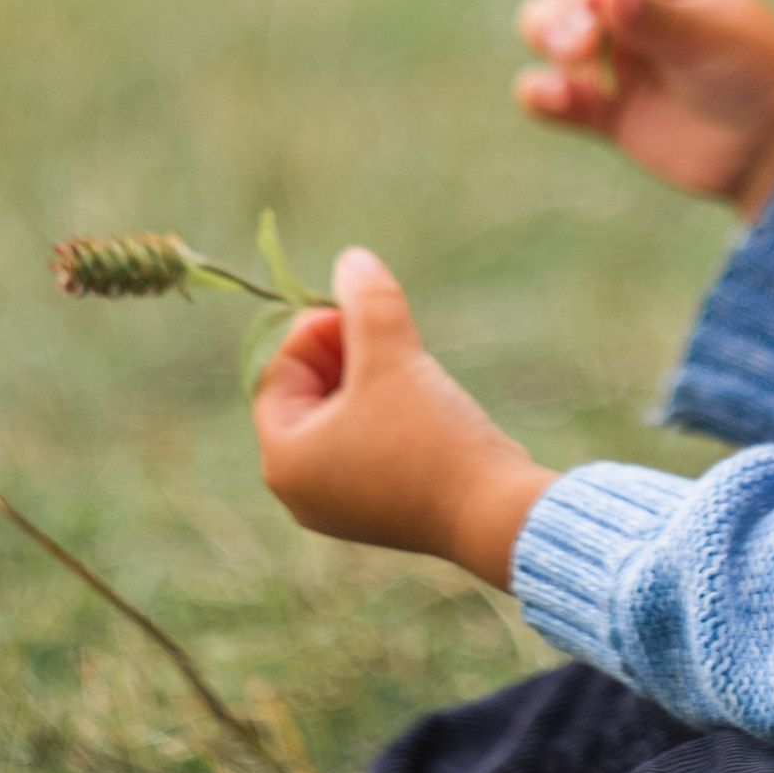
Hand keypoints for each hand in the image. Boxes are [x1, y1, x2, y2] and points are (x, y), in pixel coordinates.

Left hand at [252, 249, 557, 590]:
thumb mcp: (393, 355)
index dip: (319, 330)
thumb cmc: (431, 437)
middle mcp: (298, 490)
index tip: (363, 314)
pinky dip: (384, 412)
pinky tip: (421, 399)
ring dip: (368, 378)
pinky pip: (363, 443)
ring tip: (407, 362)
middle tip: (386, 333)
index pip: (279, 370)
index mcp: (283, 459)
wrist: (494, 513)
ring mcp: (337, 505)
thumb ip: (367, 300)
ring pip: (338, 416)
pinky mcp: (376, 509)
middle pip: (306, 393)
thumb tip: (351, 259)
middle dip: (345, 353)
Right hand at [515, 0, 773, 219]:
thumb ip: (658, 18)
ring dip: (547, 38)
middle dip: (563, 11)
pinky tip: (556, 98)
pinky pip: (546, 92)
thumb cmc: (756, 75)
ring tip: (572, 61)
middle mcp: (628, 5)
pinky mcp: (595, 104)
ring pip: (546, 30)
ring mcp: (609, 53)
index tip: (600, 2)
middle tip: (581, 43)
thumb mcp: (714, 40)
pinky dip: (540, 93)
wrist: (770, 150)